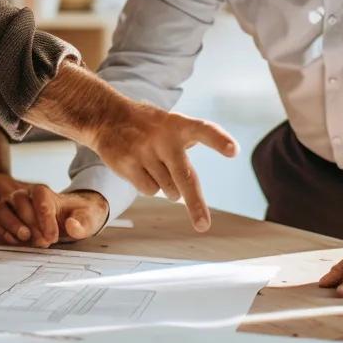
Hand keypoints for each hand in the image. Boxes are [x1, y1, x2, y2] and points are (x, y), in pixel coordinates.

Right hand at [0, 185, 109, 247]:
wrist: (68, 220)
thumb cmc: (76, 216)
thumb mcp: (88, 218)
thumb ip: (83, 222)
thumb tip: (72, 225)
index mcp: (44, 192)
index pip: (39, 196)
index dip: (45, 216)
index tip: (53, 236)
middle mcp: (25, 196)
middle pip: (18, 200)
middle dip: (30, 222)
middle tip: (42, 241)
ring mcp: (12, 208)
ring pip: (2, 209)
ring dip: (11, 224)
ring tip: (25, 238)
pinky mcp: (5, 222)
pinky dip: (1, 233)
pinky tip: (15, 243)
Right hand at [91, 100, 238, 232]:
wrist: (108, 116)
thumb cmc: (148, 125)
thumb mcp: (171, 123)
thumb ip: (189, 142)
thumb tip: (191, 183)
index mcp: (178, 125)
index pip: (203, 130)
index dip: (219, 140)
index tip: (234, 151)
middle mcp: (163, 138)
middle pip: (184, 177)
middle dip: (195, 203)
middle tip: (203, 225)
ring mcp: (144, 151)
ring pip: (167, 189)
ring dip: (167, 186)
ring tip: (154, 164)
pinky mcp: (127, 164)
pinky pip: (149, 190)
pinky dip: (149, 186)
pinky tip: (140, 168)